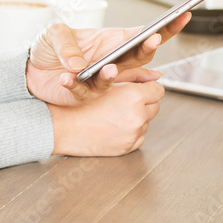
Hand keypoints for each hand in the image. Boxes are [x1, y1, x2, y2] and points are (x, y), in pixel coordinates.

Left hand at [26, 13, 189, 105]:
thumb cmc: (48, 49)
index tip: (181, 16)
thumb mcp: (54, 34)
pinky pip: (85, 92)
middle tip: (151, 39)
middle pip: (139, 57)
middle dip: (148, 48)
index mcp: (112, 41)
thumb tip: (81, 65)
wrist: (30, 72)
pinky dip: (75, 85)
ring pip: (118, 78)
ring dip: (113, 74)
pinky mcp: (85, 95)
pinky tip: (67, 78)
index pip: (143, 34)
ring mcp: (102, 79)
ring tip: (107, 68)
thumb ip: (67, 45)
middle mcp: (112, 60)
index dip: (166, 27)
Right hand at [48, 81, 165, 156]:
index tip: (141, 89)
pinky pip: (139, 136)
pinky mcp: (128, 147)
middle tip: (125, 101)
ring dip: (137, 117)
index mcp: (134, 96)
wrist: (64, 128)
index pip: (158, 90)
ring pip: (147, 121)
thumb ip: (134, 75)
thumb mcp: (106, 81)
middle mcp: (137, 116)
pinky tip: (114, 126)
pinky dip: (131, 131)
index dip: (149, 88)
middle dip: (144, 102)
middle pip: (155, 106)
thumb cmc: (80, 103)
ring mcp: (134, 133)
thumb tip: (156, 76)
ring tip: (116, 113)